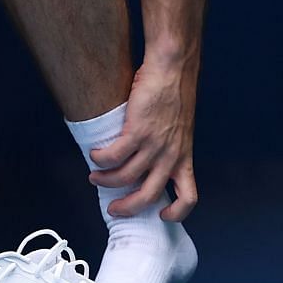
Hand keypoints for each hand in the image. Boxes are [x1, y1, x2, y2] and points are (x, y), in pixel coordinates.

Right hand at [86, 57, 198, 221]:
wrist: (173, 68)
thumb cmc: (175, 92)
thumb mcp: (180, 128)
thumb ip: (168, 146)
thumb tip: (148, 157)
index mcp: (184, 157)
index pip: (189, 197)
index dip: (176, 212)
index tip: (161, 214)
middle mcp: (170, 155)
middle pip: (148, 196)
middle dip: (127, 207)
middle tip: (113, 207)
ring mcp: (154, 144)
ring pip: (125, 177)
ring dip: (105, 180)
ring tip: (96, 176)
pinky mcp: (138, 131)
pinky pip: (113, 155)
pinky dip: (100, 158)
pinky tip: (94, 154)